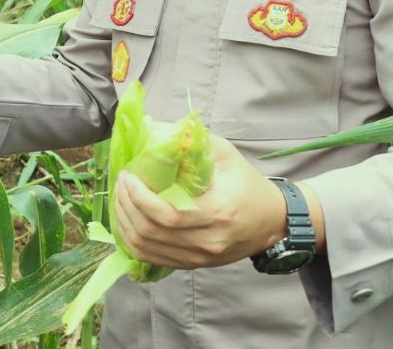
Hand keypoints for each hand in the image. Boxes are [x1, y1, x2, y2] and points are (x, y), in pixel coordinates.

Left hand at [113, 136, 290, 269]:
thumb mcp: (226, 154)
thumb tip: (153, 126)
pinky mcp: (193, 265)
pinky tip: (127, 221)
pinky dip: (133, 241)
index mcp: (218, 212)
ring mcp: (200, 257)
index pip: (167, 214)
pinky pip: (152, 259)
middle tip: (120, 183)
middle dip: (126, 206)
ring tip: (120, 199)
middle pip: (151, 233)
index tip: (127, 176)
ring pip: (147, 249)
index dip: (139, 198)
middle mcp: (208, 240)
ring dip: (124, 224)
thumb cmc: (247, 183)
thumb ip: (193, 139)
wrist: (272, 220)